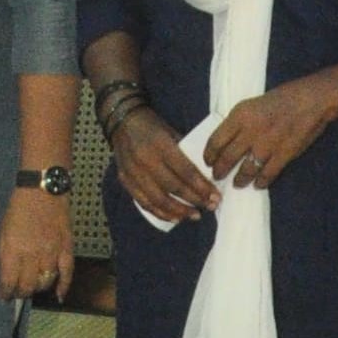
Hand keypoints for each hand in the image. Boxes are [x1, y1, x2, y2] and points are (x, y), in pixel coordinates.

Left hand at [0, 186, 73, 300]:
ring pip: (46, 282)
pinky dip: (63, 287)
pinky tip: (59, 296)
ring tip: (33, 288)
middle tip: (19, 292)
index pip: (10, 281)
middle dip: (21, 293)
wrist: (43, 189)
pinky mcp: (66, 249)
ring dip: (38, 288)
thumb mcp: (4, 229)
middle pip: (28, 286)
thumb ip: (6, 253)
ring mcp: (51, 253)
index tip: (5, 296)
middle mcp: (32, 255)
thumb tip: (7, 273)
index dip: (6, 292)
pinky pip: (66, 274)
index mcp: (13, 249)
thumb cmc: (19, 207)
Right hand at [111, 105, 220, 222]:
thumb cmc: (151, 126)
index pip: (185, 171)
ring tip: (195, 215)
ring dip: (179, 211)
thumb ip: (184, 154)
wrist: (121, 120)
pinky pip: (144, 202)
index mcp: (160, 145)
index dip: (202, 187)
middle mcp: (145, 159)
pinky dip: (160, 213)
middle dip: (195, 200)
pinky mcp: (125, 180)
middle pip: (174, 187)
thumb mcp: (171, 132)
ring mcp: (133, 172)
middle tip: (211, 207)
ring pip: (158, 199)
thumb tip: (204, 178)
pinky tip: (175, 218)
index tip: (216, 197)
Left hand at [203, 75, 337, 192]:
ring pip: (246, 169)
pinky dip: (261, 182)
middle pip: (228, 158)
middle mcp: (250, 131)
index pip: (216, 140)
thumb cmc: (280, 99)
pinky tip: (258, 185)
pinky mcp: (284, 155)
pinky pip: (268, 174)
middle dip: (220, 170)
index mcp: (239, 115)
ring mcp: (267, 145)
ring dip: (239, 179)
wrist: (310, 100)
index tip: (207, 161)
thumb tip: (227, 140)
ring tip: (236, 183)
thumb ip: (239, 122)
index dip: (209, 154)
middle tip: (217, 176)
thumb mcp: (252, 105)